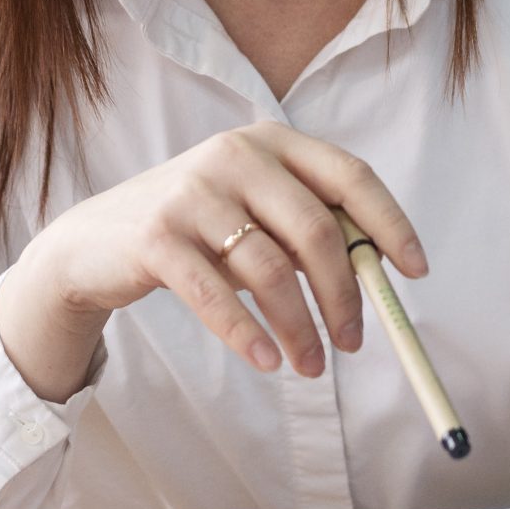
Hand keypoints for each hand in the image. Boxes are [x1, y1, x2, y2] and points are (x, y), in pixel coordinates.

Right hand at [0, 122, 425, 401]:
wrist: (94, 243)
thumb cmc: (195, 233)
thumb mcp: (255, 216)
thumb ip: (308, 232)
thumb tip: (377, 278)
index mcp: (271, 142)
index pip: (350, 175)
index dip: (390, 224)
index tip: (415, 271)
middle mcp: (236, 154)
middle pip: (316, 229)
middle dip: (345, 294)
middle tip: (355, 343)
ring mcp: (193, 191)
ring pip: (271, 270)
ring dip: (300, 327)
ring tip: (310, 366)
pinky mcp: (158, 235)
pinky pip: (217, 294)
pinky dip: (248, 334)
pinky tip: (267, 361)